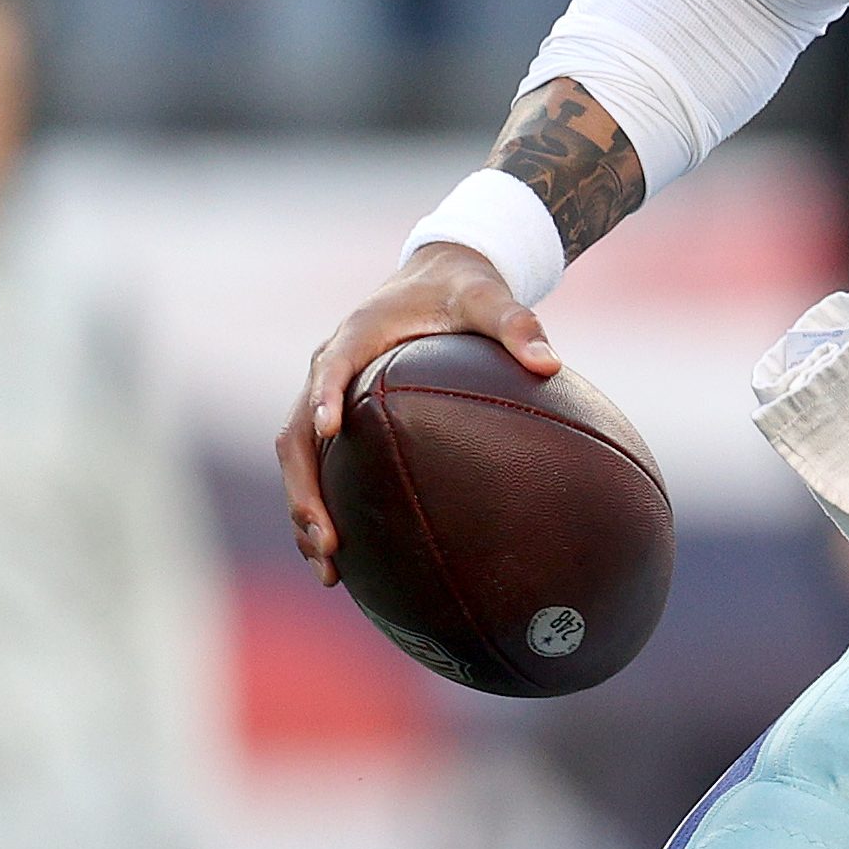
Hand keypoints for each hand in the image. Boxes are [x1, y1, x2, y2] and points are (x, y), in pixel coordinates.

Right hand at [275, 244, 555, 586]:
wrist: (438, 281)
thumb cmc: (464, 292)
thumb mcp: (491, 299)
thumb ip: (518, 325)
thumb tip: (551, 363)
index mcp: (356, 336)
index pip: (331, 368)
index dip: (325, 396)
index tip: (330, 429)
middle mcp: (329, 370)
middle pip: (297, 435)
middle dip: (305, 489)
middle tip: (328, 539)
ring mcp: (327, 399)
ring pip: (300, 460)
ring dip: (306, 512)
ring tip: (329, 566)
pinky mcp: (339, 421)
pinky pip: (322, 468)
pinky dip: (326, 508)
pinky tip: (350, 560)